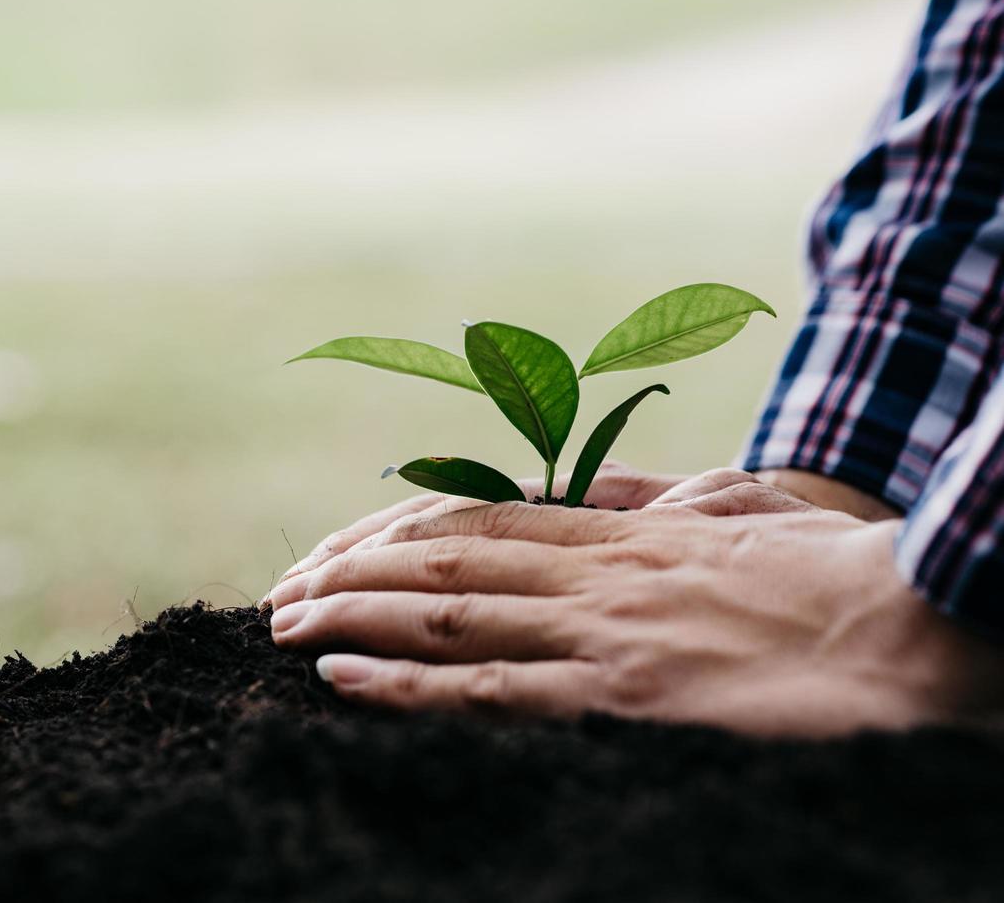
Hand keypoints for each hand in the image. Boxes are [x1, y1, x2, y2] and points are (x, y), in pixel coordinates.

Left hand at [269, 482, 1003, 735]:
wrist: (920, 638)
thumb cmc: (853, 586)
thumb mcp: (761, 522)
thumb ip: (689, 508)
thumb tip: (648, 499)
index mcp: (627, 533)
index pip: (481, 519)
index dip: (397, 535)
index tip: (341, 550)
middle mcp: (596, 574)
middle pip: (442, 564)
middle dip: (351, 575)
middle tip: (281, 592)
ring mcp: (600, 635)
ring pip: (443, 618)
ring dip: (350, 618)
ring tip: (281, 624)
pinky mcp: (618, 702)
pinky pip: (485, 692)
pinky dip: (402, 685)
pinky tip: (339, 681)